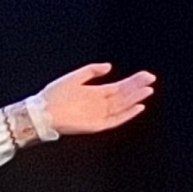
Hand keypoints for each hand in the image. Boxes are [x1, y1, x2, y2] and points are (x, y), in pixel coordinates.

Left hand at [40, 63, 155, 134]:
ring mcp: (99, 114)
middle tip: (151, 79)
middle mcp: (99, 104)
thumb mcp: (73, 77)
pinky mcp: (97, 125)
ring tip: (148, 90)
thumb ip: (91, 71)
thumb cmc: (54, 95)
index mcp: (95, 93)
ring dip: (136, 98)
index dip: (133, 81)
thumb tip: (109, 66)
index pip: (119, 86)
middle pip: (123, 95)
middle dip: (138, 87)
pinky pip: (116, 120)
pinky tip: (138, 107)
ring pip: (122, 105)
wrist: (41, 112)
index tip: (146, 75)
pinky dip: (127, 114)